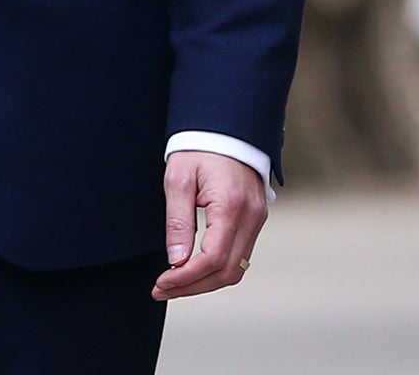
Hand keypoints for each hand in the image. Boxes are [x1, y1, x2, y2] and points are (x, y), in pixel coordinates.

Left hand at [152, 152, 265, 299]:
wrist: (226, 129)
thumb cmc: (198, 149)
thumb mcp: (178, 179)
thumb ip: (178, 221)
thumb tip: (176, 259)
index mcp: (231, 207)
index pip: (212, 258)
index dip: (186, 276)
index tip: (161, 282)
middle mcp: (251, 218)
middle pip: (227, 271)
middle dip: (193, 286)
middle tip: (161, 289)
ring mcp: (257, 221)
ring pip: (236, 268)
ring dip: (205, 282)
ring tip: (173, 285)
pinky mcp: (255, 221)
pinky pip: (239, 256)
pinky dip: (216, 270)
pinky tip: (193, 271)